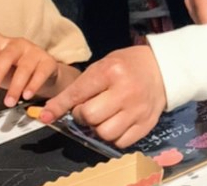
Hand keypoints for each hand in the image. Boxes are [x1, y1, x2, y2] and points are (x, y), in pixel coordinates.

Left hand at [0, 7, 58, 106]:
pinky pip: (40, 74)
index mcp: (4, 46)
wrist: (44, 78)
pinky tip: (27, 95)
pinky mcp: (48, 62)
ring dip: (15, 87)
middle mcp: (19, 46)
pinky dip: (33, 85)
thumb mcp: (0, 74)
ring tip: (9, 102)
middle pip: (7, 55)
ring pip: (24, 69)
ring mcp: (34, 53)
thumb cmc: (16, 73)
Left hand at [40, 45, 165, 148]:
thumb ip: (81, 87)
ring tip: (104, 116)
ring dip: (98, 128)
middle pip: (90, 116)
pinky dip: (113, 136)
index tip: (44, 116)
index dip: (58, 106)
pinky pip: (120, 142)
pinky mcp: (146, 124)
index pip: (78, 93)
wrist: (162, 68)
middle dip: (82, 115)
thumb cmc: (127, 65)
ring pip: (104, 133)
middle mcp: (125, 91)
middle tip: (88, 108)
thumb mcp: (103, 65)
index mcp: (112, 71)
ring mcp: (137, 110)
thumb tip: (52, 111)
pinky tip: (117, 123)